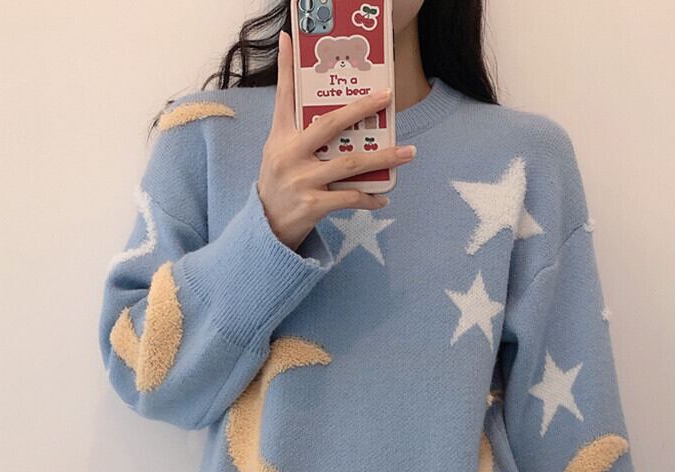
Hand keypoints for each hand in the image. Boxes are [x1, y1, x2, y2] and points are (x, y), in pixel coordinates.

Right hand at [257, 30, 415, 250]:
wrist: (266, 229)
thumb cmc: (279, 185)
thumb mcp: (278, 153)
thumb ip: (297, 131)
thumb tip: (329, 114)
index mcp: (280, 138)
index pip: (284, 96)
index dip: (286, 67)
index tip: (289, 38)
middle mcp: (289, 155)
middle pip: (330, 125)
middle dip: (361, 108)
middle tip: (388, 97)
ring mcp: (301, 181)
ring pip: (350, 163)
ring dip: (383, 158)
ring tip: (408, 153)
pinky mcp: (312, 205)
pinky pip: (349, 197)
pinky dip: (369, 198)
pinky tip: (383, 197)